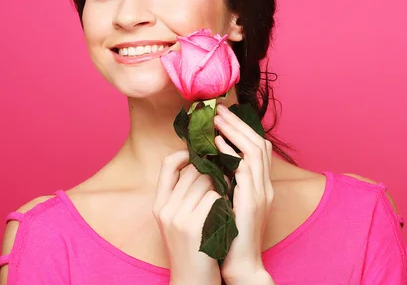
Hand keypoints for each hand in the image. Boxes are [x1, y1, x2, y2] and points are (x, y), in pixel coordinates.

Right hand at [153, 150, 222, 284]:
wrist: (193, 280)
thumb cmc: (193, 246)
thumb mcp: (178, 220)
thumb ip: (183, 194)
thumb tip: (200, 163)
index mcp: (159, 204)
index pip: (168, 164)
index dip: (186, 153)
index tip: (202, 154)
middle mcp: (166, 209)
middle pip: (194, 170)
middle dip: (213, 170)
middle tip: (226, 175)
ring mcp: (179, 217)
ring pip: (207, 182)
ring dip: (222, 185)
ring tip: (228, 197)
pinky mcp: (195, 226)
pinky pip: (215, 198)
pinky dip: (225, 202)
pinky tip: (226, 214)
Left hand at [213, 103, 275, 283]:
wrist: (241, 265)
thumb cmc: (230, 237)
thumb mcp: (231, 205)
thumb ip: (228, 184)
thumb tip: (214, 163)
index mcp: (261, 186)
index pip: (259, 149)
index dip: (244, 130)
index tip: (226, 117)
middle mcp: (265, 186)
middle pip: (258, 143)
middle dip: (238, 124)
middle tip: (219, 110)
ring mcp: (260, 193)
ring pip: (254, 150)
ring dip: (235, 132)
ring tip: (216, 119)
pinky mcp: (251, 201)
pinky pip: (244, 169)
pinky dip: (232, 153)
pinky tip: (217, 144)